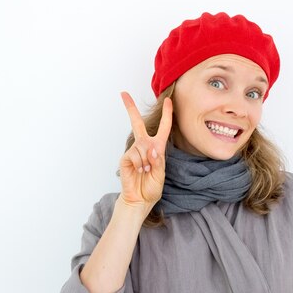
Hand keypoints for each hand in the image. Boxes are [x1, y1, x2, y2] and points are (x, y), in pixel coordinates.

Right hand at [118, 92, 171, 208]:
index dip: (167, 114)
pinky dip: (140, 163)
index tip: (168, 101)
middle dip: (130, 108)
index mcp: (157, 148)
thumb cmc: (151, 187)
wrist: (140, 199)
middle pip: (137, 123)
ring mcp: (134, 151)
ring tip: (146, 171)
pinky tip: (139, 171)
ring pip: (142, 146)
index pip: (163, 128)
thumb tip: (151, 148)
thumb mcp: (161, 173)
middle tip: (123, 94)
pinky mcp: (126, 158)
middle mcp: (145, 146)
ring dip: (147, 160)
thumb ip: (158, 160)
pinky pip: (135, 155)